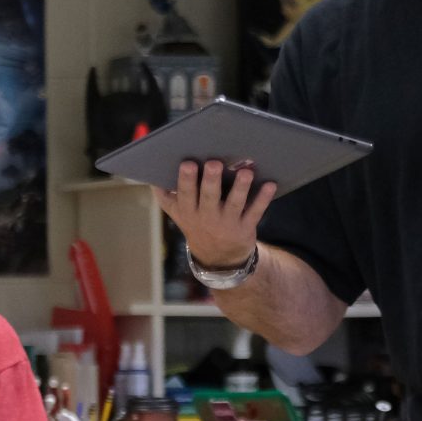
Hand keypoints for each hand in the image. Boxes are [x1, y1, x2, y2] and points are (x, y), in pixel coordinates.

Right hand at [153, 160, 277, 266]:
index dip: (186, 180)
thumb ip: (165, 194)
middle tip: (214, 163)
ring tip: (246, 172)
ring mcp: (227, 223)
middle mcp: (207, 217)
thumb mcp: (178, 213)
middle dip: (211, 180)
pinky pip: (255, 211)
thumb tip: (151, 168)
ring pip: (235, 203)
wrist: (218, 257)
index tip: (188, 163)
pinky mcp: (245, 227)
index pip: (186, 194)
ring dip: (241, 187)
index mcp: (189, 211)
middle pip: (209, 197)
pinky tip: (270, 184)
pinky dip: (263, 198)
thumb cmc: (197, 223)